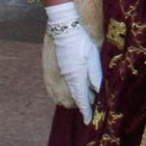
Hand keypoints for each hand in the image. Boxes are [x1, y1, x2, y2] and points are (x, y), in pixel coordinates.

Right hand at [45, 1, 101, 121]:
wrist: (63, 25)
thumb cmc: (81, 39)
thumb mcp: (93, 55)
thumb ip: (95, 75)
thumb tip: (98, 91)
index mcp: (75, 76)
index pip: (81, 100)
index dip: (85, 111)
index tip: (89, 120)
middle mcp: (63, 78)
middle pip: (69, 101)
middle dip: (79, 104)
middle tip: (89, 101)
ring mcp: (53, 74)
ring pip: (59, 96)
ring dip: (70, 99)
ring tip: (81, 94)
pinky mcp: (48, 70)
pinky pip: (52, 89)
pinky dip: (60, 92)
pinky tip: (68, 87)